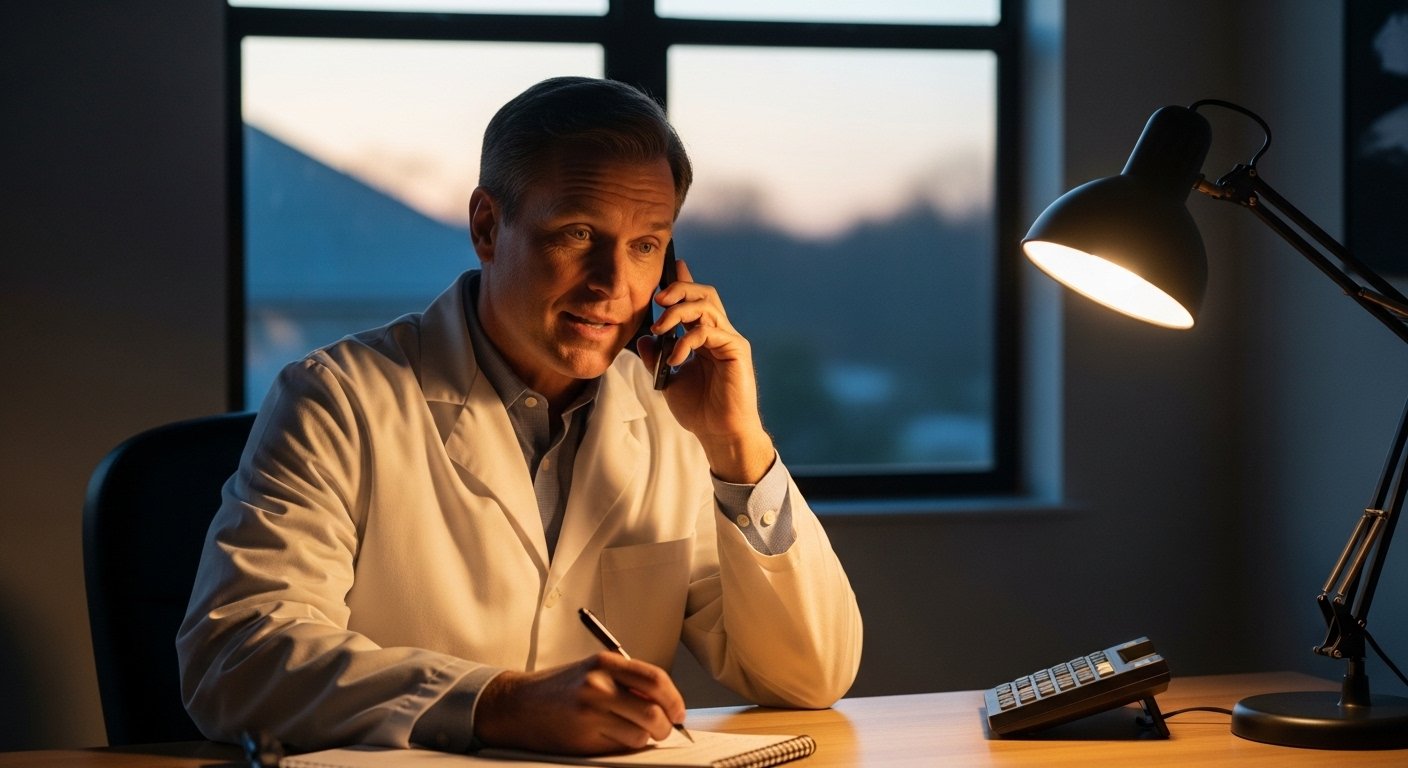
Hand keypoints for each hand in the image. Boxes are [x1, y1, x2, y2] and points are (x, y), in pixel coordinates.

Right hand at [473, 652, 685, 754]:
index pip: (656, 680)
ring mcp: (590, 713)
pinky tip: (610, 737)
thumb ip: (627, 682)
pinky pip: (619, 748)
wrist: (517, 705)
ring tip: (628, 732)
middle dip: (666, 727)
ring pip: (639, 735)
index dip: (674, 699)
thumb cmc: (559, 688)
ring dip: (642, 739)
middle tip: (664, 730)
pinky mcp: (583, 738)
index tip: (678, 712)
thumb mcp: (593, 671)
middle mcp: (598, 685)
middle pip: (654, 712)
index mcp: (605, 663)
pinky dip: (623, 746)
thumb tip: (665, 703)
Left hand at [637, 259, 775, 483]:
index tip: (672, 265)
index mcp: (705, 337)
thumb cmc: (699, 410)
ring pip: (708, 305)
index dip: (684, 282)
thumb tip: (644, 337)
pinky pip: (710, 330)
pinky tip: (676, 356)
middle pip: (704, 294)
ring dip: (679, 311)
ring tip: (660, 328)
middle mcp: (719, 333)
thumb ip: (657, 356)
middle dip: (679, 289)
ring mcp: (729, 340)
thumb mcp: (668, 380)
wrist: (719, 434)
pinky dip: (688, 339)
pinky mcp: (736, 350)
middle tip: (657, 299)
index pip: (695, 301)